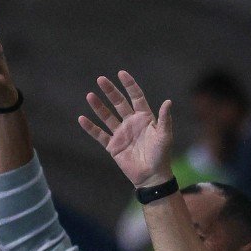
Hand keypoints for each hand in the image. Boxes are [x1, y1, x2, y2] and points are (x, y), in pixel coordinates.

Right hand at [79, 71, 175, 187]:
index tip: (121, 73)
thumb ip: (164, 119)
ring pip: (107, 116)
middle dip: (110, 91)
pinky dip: (90, 127)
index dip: (129, 85)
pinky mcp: (113, 145)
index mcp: (144, 118)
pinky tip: (82, 119)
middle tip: (101, 79)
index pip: (136, 97)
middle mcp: (131, 123)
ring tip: (90, 95)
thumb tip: (168, 101)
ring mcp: (121, 133)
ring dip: (98, 106)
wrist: (152, 176)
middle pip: (119, 103)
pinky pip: (99, 134)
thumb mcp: (164, 136)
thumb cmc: (161, 155)